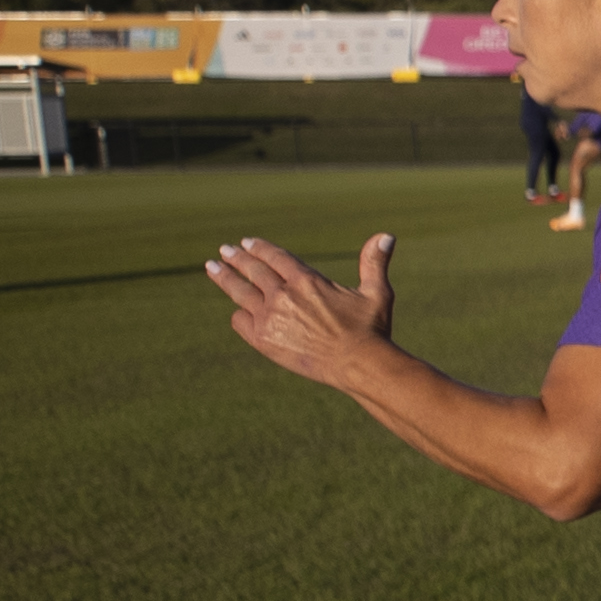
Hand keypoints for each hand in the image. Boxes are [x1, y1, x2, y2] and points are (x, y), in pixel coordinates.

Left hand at [208, 231, 397, 388]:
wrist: (358, 364)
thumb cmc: (371, 329)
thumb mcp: (377, 293)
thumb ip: (374, 263)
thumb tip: (387, 236)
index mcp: (306, 280)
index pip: (275, 257)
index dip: (259, 248)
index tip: (247, 243)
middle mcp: (283, 295)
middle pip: (252, 270)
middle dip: (236, 258)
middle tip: (224, 251)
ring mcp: (269, 317)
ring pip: (239, 291)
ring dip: (224, 277)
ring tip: (213, 268)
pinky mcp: (263, 339)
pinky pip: (240, 321)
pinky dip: (239, 314)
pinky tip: (239, 311)